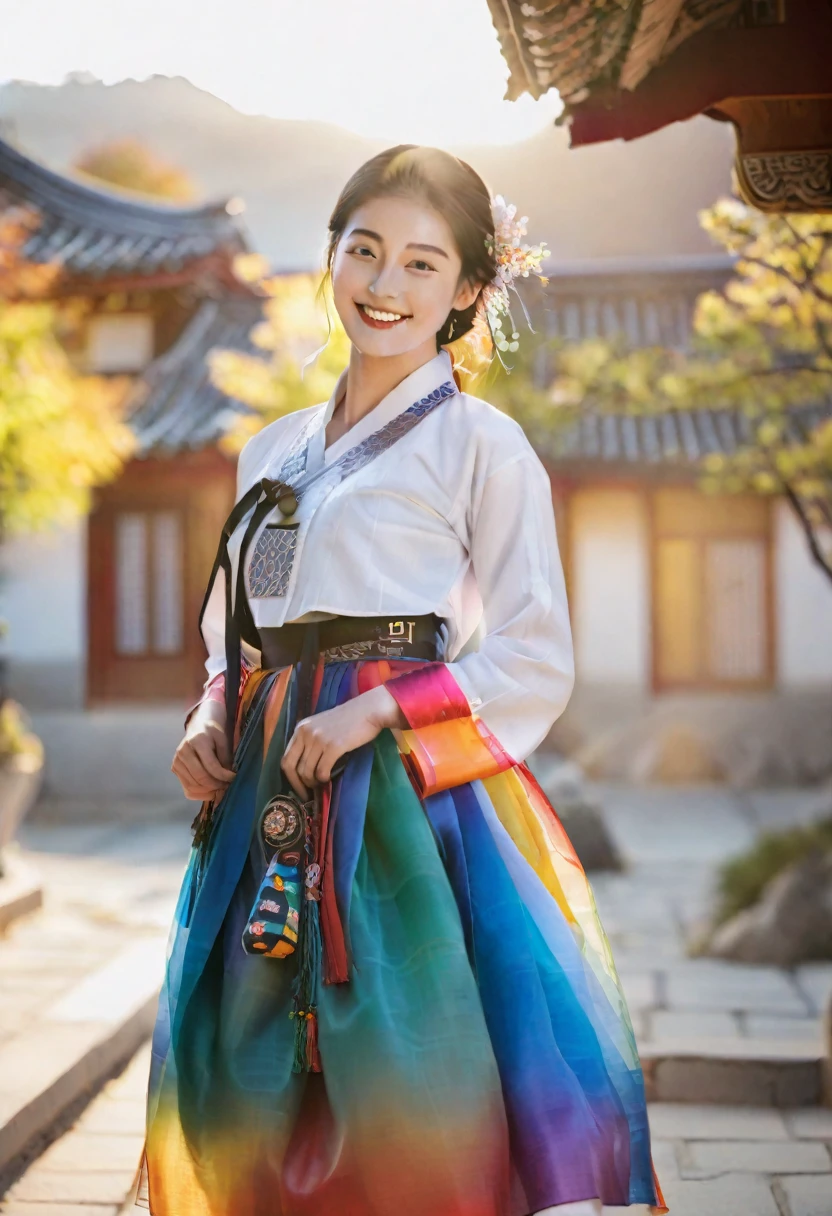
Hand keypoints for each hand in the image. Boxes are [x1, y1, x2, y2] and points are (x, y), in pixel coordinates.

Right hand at [172, 699, 235, 801]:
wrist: (198, 726)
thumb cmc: (213, 733)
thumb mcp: (223, 740)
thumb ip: (225, 758)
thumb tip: (228, 779)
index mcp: (197, 741)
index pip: (211, 765)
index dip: (224, 776)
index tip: (234, 778)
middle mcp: (183, 752)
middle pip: (200, 777)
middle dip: (216, 785)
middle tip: (228, 786)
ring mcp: (177, 761)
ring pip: (193, 786)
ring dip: (209, 791)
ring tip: (221, 788)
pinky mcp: (175, 769)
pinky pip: (187, 789)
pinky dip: (200, 794)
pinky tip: (211, 791)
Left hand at [281, 685, 404, 798]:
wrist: (368, 709)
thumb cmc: (348, 719)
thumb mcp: (321, 726)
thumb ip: (310, 741)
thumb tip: (304, 768)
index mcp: (301, 729)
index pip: (286, 759)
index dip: (290, 778)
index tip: (299, 788)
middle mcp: (306, 733)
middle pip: (294, 768)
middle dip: (300, 784)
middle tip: (310, 792)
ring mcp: (319, 739)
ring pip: (307, 771)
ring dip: (314, 782)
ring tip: (322, 783)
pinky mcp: (333, 746)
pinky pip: (322, 770)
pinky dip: (324, 778)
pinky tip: (329, 778)